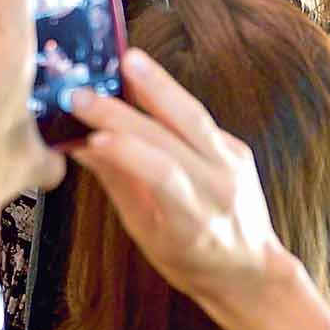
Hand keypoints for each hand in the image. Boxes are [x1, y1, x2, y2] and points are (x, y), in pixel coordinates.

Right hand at [67, 49, 290, 311]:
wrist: (249, 268)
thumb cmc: (190, 258)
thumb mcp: (144, 231)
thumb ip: (117, 182)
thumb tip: (79, 144)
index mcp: (194, 221)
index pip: (161, 175)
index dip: (126, 152)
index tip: (90, 136)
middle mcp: (220, 188)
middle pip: (172, 137)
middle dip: (122, 111)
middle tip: (83, 93)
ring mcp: (234, 164)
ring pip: (192, 116)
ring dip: (157, 85)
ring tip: (128, 60)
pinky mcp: (237, 147)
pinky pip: (197, 117)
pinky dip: (166, 98)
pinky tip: (140, 79)